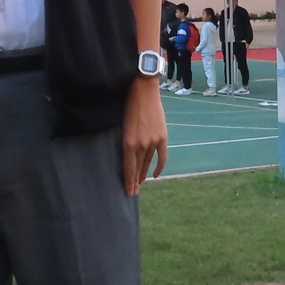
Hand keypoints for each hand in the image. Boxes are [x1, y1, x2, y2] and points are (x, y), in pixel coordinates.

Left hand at [122, 75, 167, 196]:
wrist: (143, 92)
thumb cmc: (128, 105)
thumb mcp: (122, 126)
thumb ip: (125, 142)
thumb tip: (126, 155)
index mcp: (128, 143)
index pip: (128, 168)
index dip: (128, 182)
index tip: (128, 192)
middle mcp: (141, 145)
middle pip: (138, 168)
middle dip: (135, 182)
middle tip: (133, 192)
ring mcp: (153, 142)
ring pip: (148, 164)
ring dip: (144, 175)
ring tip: (141, 184)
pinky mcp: (162, 137)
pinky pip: (162, 157)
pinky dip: (159, 167)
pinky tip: (156, 175)